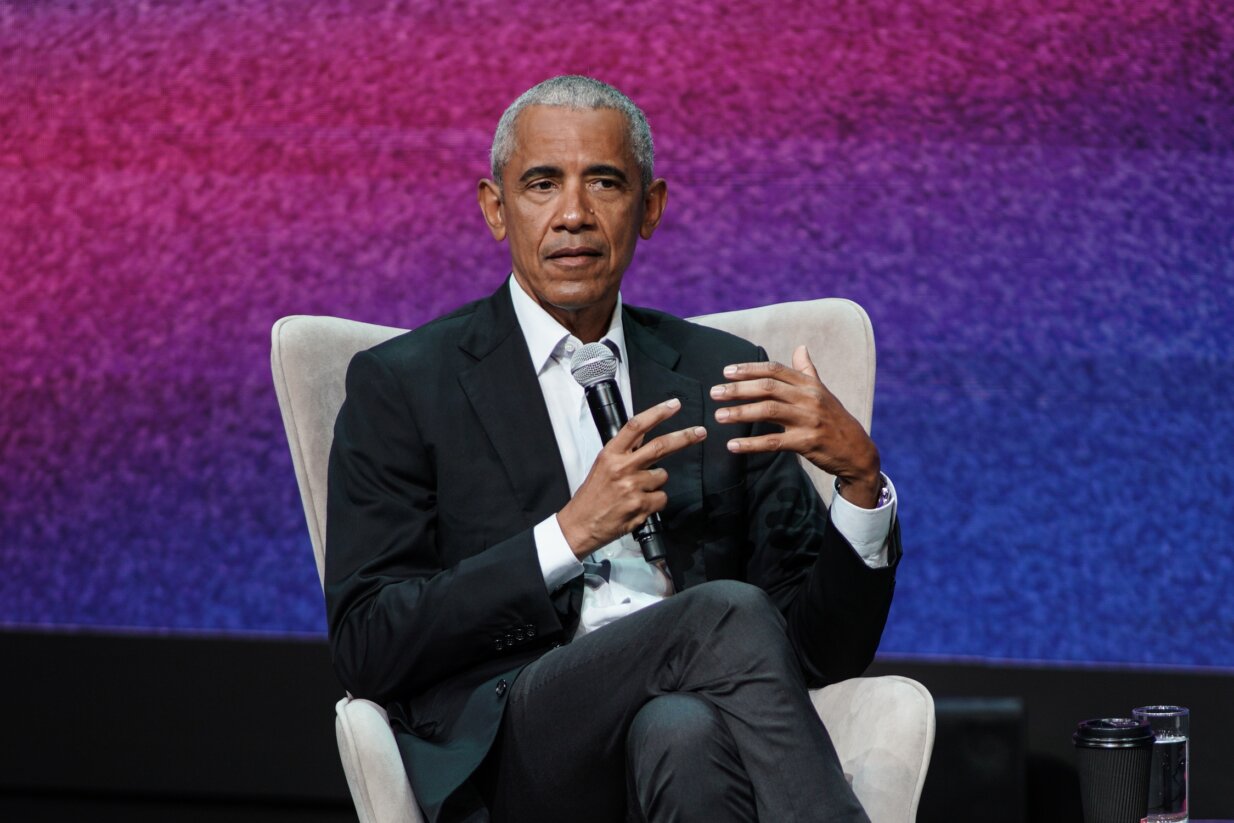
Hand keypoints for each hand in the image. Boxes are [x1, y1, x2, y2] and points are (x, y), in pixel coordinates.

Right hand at [558, 398, 707, 556]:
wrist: (580, 524)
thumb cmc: (592, 495)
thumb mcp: (603, 465)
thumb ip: (625, 450)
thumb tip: (645, 433)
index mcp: (611, 454)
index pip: (636, 426)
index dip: (658, 413)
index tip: (674, 405)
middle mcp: (622, 468)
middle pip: (660, 446)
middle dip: (684, 437)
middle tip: (699, 432)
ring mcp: (632, 487)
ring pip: (662, 476)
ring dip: (655, 483)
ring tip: (636, 491)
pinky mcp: (641, 506)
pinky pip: (662, 498)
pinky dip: (654, 502)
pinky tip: (638, 505)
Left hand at [710, 345, 881, 507]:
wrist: (857, 451)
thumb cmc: (835, 420)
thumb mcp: (823, 393)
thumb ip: (807, 371)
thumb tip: (800, 347)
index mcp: (810, 385)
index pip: (775, 370)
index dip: (749, 369)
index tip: (726, 372)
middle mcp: (809, 398)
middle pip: (767, 388)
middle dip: (738, 389)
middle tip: (714, 393)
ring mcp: (808, 420)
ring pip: (768, 411)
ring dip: (740, 413)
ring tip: (719, 416)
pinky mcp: (807, 442)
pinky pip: (773, 442)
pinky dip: (751, 444)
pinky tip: (732, 446)